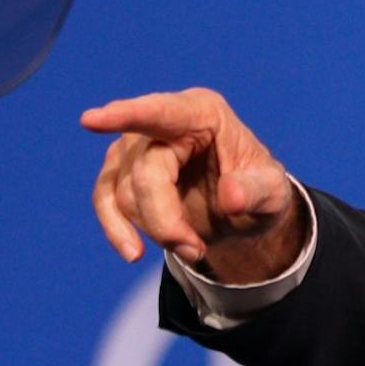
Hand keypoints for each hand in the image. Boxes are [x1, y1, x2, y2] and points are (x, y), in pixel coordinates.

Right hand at [81, 87, 303, 282]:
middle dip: (166, 220)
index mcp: (203, 113)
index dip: (127, 116)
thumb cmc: (258, 190)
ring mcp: (137, 145)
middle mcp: (164, 122)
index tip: (91, 120)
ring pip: (124, 193)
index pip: (162, 113)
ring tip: (193, 248)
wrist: (242, 211)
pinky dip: (116, 229)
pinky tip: (132, 252)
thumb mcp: (274, 193)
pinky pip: (105, 200)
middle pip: (145, 174)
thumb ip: (257, 191)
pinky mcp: (121, 171)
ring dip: (156, 230)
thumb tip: (231, 198)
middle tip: (196, 251)